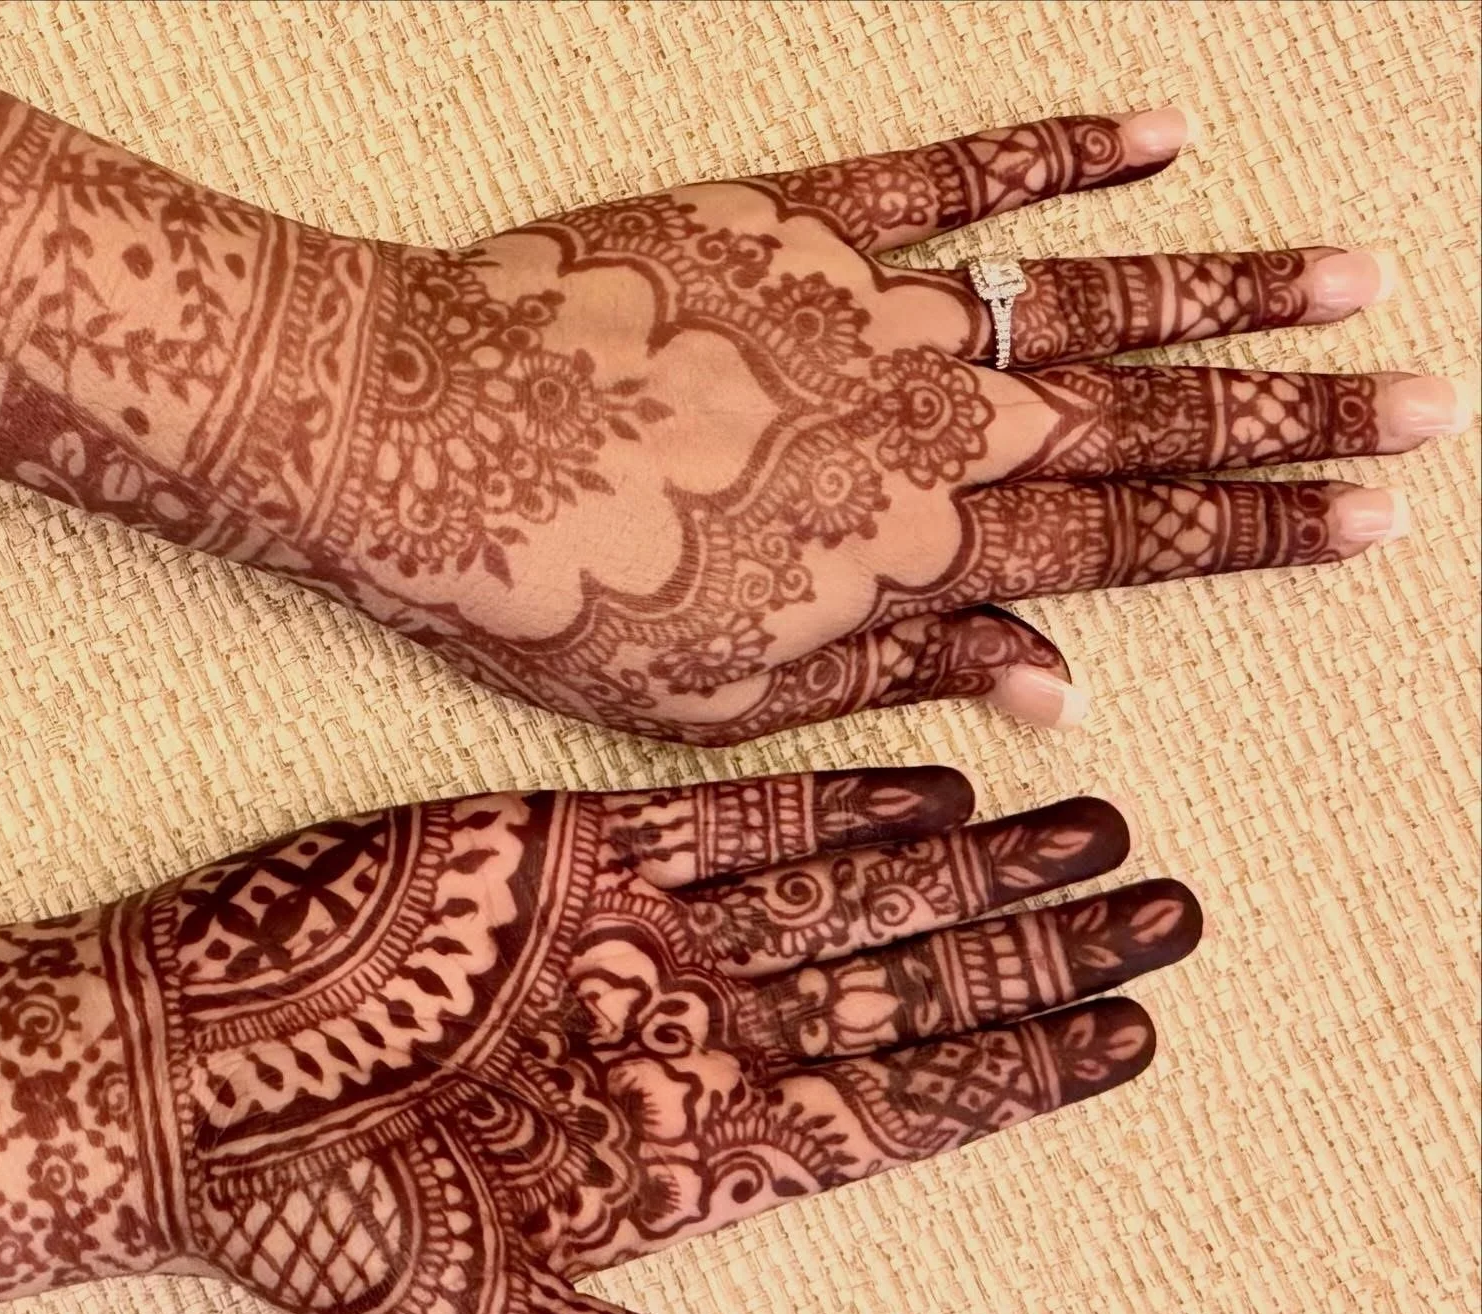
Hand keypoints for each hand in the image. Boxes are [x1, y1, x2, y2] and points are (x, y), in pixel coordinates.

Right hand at [151, 768, 1195, 1313]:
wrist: (173, 1081)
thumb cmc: (314, 1224)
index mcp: (688, 1150)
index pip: (904, 1106)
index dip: (1026, 1072)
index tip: (1138, 1038)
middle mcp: (684, 1030)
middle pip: (907, 983)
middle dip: (1042, 949)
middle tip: (1169, 905)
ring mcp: (632, 932)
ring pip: (846, 888)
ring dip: (969, 862)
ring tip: (1091, 829)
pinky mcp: (564, 843)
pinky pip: (726, 813)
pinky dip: (828, 797)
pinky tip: (928, 787)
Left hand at [261, 105, 1447, 741]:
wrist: (416, 446)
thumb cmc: (559, 599)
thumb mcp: (728, 699)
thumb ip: (904, 675)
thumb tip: (1058, 688)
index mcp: (911, 554)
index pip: (1129, 543)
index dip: (1259, 529)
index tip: (1371, 513)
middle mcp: (922, 425)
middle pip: (1142, 416)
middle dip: (1290, 414)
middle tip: (1422, 403)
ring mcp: (869, 311)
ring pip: (1083, 291)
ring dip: (1225, 285)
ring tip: (1349, 278)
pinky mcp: (798, 222)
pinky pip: (959, 173)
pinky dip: (1065, 152)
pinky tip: (1161, 131)